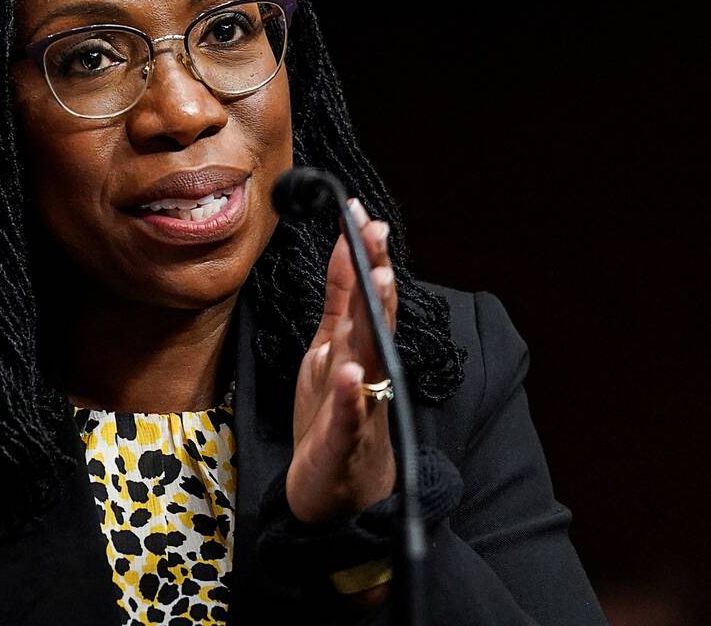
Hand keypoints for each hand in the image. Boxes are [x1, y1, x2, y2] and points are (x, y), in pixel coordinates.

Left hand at [286, 197, 396, 524]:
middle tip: (378, 238)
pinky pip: (349, 418)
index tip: (363, 213)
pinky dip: (351, 397)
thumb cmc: (335, 417)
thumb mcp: (331, 350)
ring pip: (371, 361)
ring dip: (375, 324)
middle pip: (375, 321)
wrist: (337, 496)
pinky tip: (350, 374)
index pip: (366, 296)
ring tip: (379, 284)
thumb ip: (341, 302)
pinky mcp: (344, 444)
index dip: (365, 256)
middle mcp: (367, 374)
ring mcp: (360, 409)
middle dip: (378, 279)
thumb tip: (347, 244)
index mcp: (358, 350)